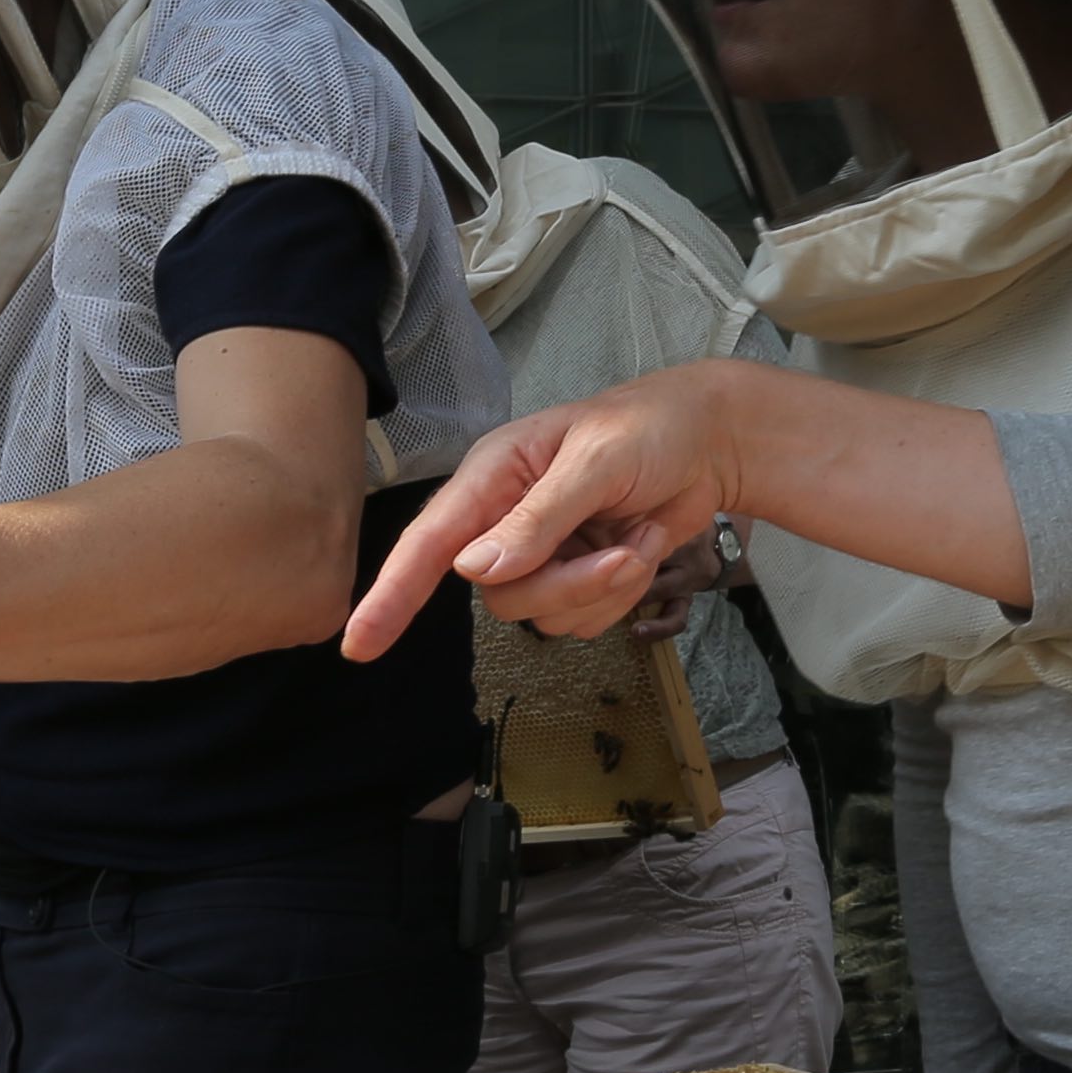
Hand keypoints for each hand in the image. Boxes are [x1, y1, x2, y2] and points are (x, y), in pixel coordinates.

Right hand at [349, 367, 758, 655]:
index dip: (391, 594)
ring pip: (544, 614)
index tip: (360, 642)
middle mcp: (505, 520)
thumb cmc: (650, 429)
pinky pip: (582, 621)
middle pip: (502, 595)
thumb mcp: (596, 461)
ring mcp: (541, 554)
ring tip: (636, 536)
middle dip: (569, 584)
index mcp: (492, 476)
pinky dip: (622, 593)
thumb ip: (537, 517)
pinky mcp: (577, 578)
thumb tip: (474, 570)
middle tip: (620, 551)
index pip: (429, 542)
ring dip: (604, 586)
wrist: (711, 442)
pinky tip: (640, 545)